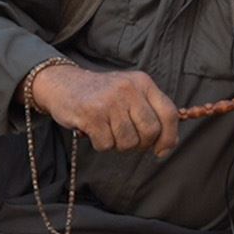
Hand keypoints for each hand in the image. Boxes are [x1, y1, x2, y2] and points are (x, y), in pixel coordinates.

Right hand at [28, 63, 179, 156]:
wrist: (63, 84)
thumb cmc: (101, 95)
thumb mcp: (130, 92)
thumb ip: (150, 112)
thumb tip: (168, 143)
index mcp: (143, 83)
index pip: (169, 113)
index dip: (169, 137)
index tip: (161, 150)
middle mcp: (129, 89)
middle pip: (150, 132)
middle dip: (141, 144)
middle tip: (127, 139)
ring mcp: (110, 101)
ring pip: (129, 142)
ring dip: (118, 145)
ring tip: (108, 131)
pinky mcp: (91, 114)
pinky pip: (106, 145)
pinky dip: (101, 144)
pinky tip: (94, 131)